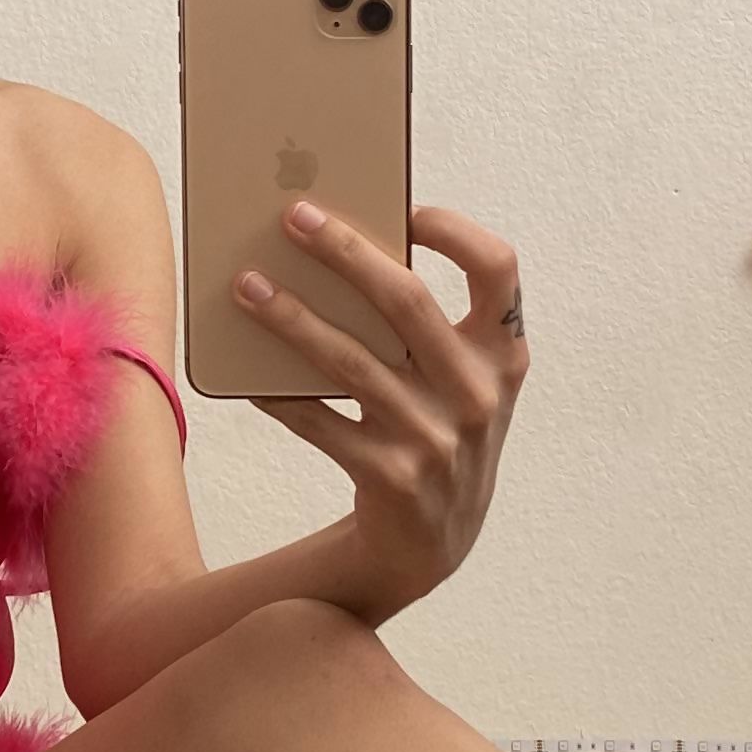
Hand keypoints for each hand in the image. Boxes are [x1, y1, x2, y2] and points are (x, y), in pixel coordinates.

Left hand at [235, 201, 527, 619]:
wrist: (434, 541)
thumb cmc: (438, 431)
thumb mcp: (459, 381)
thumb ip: (428, 327)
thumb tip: (342, 249)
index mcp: (503, 356)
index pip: (499, 271)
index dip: (456, 231)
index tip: (407, 210)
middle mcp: (478, 394)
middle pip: (407, 301)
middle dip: (345, 250)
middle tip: (294, 216)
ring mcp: (436, 439)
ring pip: (350, 360)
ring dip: (292, 317)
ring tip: (248, 285)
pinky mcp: (391, 478)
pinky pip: (320, 422)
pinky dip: (279, 394)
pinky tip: (248, 374)